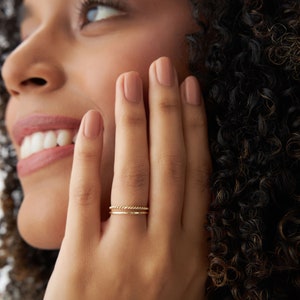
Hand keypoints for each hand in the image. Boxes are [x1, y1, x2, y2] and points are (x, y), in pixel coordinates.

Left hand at [44, 57, 210, 299]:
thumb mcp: (181, 277)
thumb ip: (183, 234)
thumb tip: (187, 187)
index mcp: (191, 248)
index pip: (198, 173)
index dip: (196, 128)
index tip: (191, 92)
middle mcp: (165, 247)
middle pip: (169, 164)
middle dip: (168, 111)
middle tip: (163, 68)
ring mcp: (124, 255)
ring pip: (132, 174)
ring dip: (133, 122)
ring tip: (131, 81)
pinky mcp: (82, 266)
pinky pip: (86, 200)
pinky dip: (89, 158)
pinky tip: (92, 122)